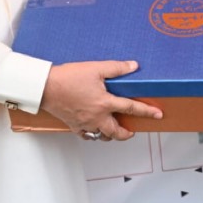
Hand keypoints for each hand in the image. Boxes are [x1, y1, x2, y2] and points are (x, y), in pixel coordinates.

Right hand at [40, 60, 162, 140]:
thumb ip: (117, 68)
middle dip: (127, 133)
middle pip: (117, 132)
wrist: (46, 87)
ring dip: (110, 134)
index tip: (157, 115)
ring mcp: (85, 123)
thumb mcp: (96, 68)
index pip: (131, 108)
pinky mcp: (74, 125)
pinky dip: (92, 134)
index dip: (146, 111)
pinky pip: (86, 135)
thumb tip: (133, 66)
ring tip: (114, 130)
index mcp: (105, 103)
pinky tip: (94, 129)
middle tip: (132, 130)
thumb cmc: (68, 77)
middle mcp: (96, 117)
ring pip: (102, 136)